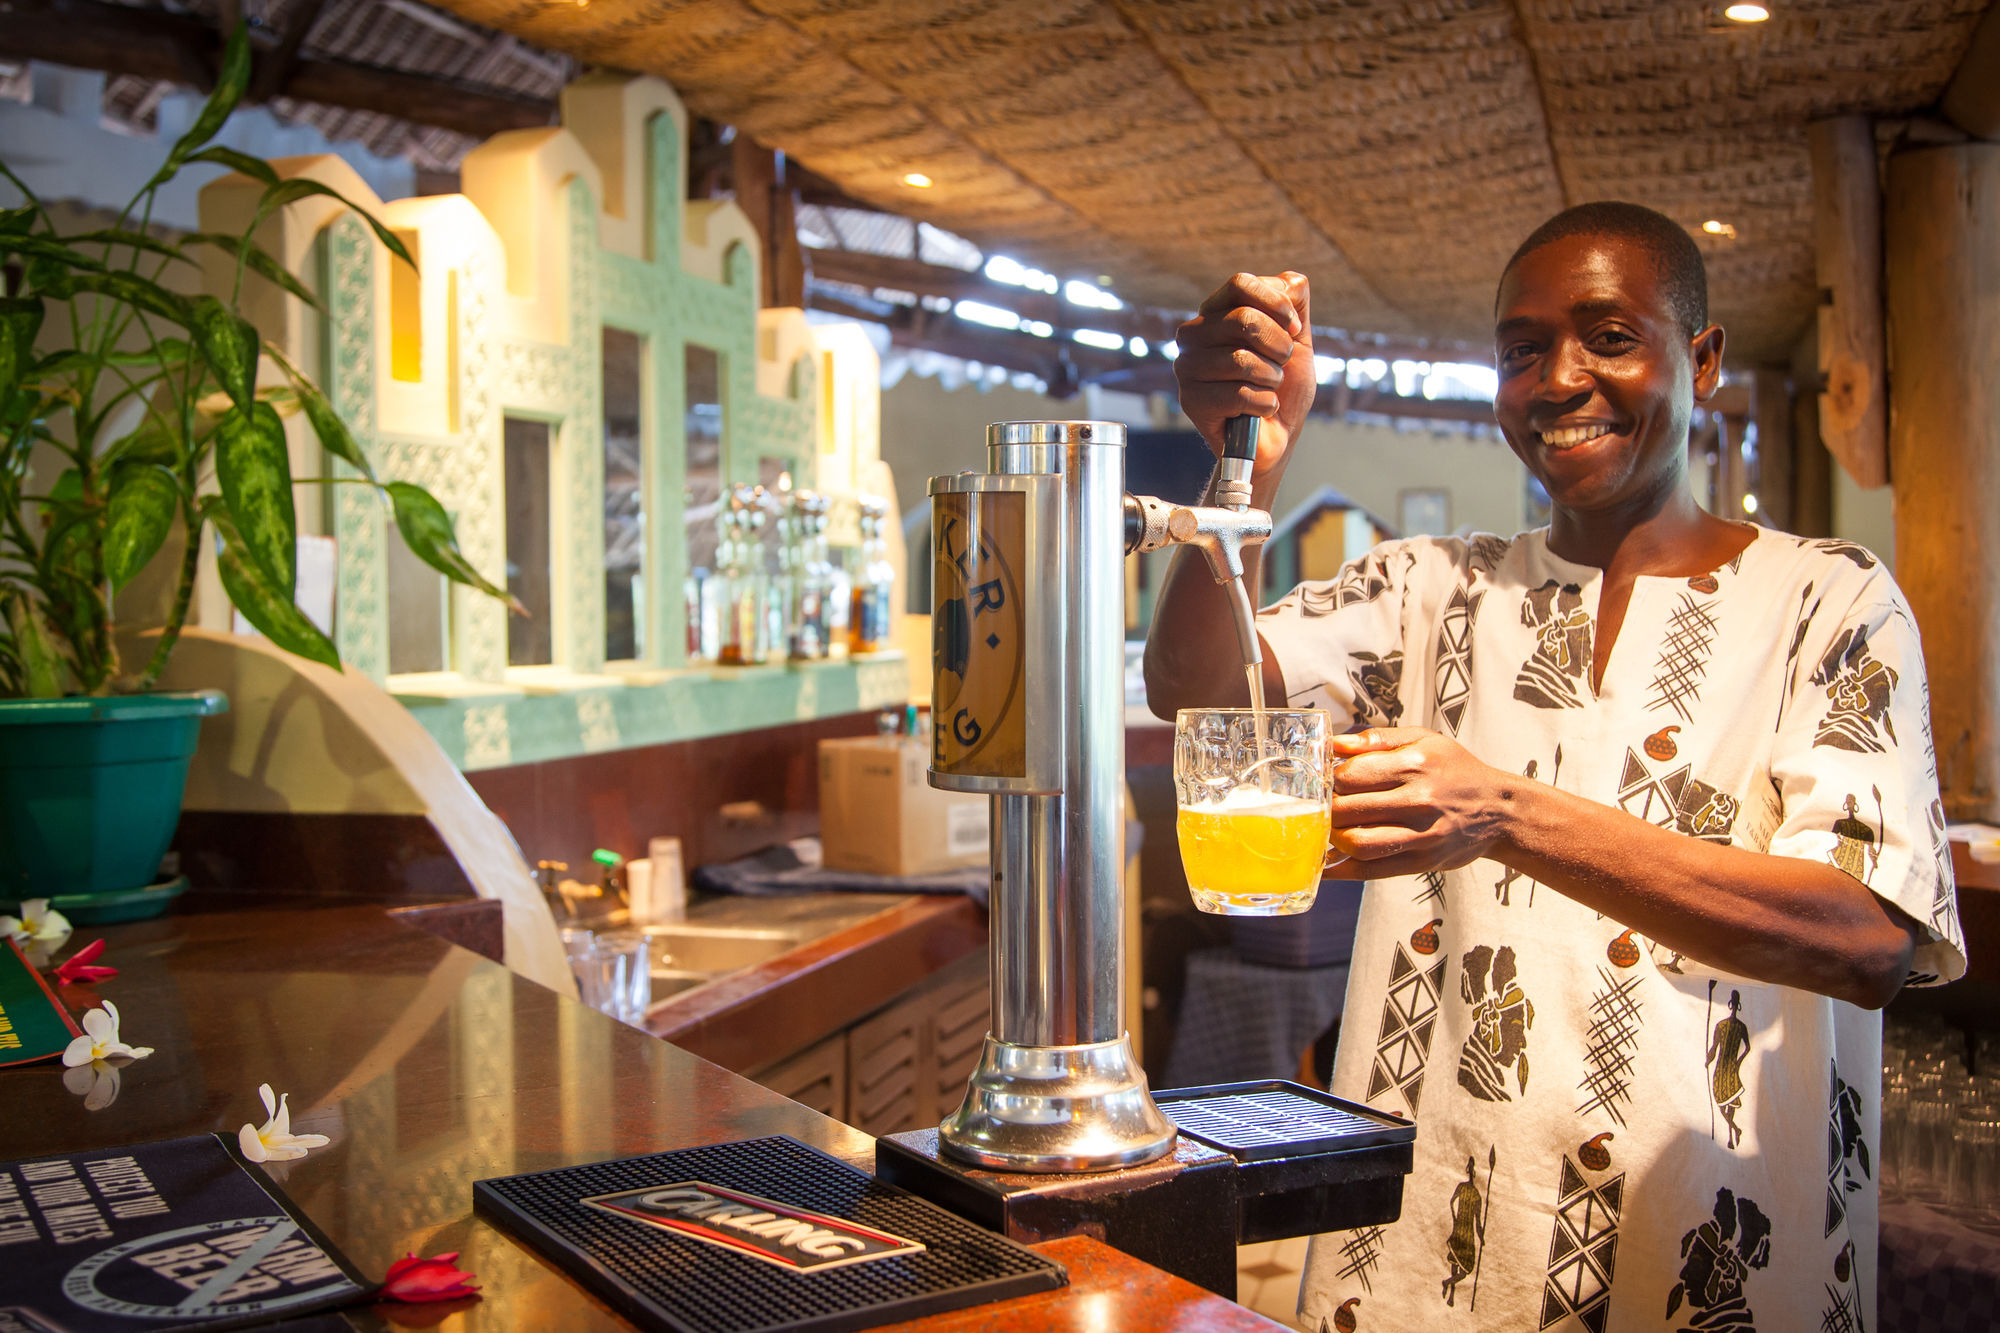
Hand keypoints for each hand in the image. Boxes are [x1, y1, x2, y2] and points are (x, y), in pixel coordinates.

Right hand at [1173, 272, 1316, 485]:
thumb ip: (1296, 304)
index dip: (1276, 304)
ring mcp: (1187, 367)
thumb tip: (1289, 281)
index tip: (1294, 329)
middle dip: (1279, 345)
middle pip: (1243, 319)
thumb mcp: (1298, 340)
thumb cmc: (1283, 386)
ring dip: (1271, 379)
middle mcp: (1194, 335)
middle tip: (1282, 364)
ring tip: (1269, 388)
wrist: (1276, 436)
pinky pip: (1238, 394)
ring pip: (1241, 360)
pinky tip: (1260, 409)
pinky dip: (1263, 404)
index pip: (1241, 284)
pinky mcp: (1190, 401)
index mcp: (1217, 312)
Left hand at [1322, 728, 1510, 878]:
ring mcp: (1422, 835)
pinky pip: (1372, 871)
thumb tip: (1334, 743)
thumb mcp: (1423, 740)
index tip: (1327, 781)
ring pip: (1358, 844)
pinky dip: (1342, 870)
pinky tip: (1328, 863)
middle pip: (1350, 810)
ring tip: (1331, 829)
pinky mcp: (1422, 863)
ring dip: (1333, 839)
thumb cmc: (1455, 770)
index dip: (1330, 779)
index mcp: (1416, 764)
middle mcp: (1420, 800)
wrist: (1499, 810)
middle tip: (1321, 807)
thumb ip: (1376, 739)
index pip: (1352, 775)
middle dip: (1326, 810)